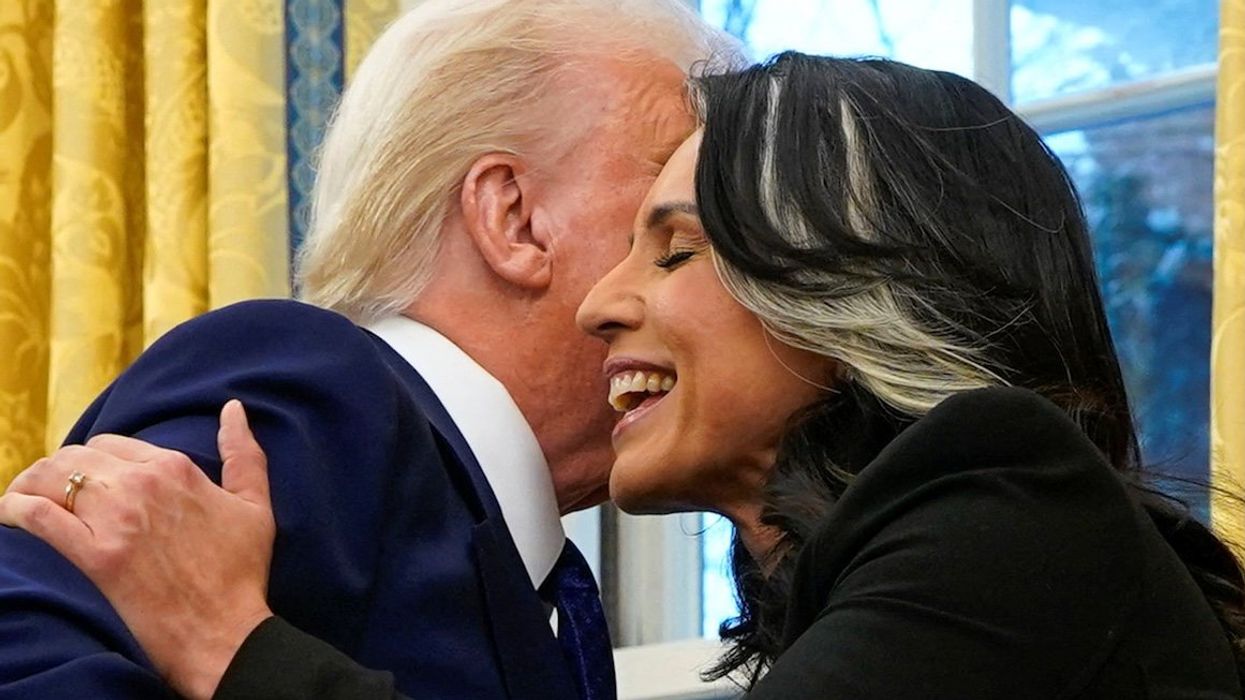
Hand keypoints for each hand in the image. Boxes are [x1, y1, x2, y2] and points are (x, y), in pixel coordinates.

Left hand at [0, 400, 276, 699]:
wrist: (225, 632)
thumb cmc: (242, 572)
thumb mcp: (254, 505)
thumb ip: (243, 453)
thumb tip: (233, 408)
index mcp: (175, 468)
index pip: (111, 444)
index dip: (94, 461)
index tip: (86, 481)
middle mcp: (143, 485)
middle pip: (77, 456)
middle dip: (58, 470)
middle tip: (51, 493)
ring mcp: (118, 519)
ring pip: (51, 478)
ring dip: (29, 485)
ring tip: (22, 501)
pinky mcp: (96, 556)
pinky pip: (39, 517)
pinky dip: (16, 510)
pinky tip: (11, 516)